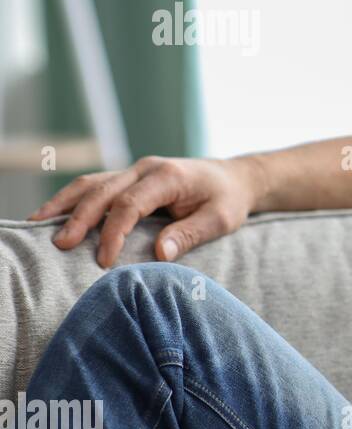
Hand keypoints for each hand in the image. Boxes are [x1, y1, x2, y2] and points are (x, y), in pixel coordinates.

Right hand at [28, 155, 265, 268]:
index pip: (130, 204)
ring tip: (38, 225)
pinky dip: (74, 199)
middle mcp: (147, 168)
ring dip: (66, 204)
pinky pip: (97, 186)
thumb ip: (190, 234)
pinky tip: (54, 215)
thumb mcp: (221, 219)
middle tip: (61, 245)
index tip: (104, 261)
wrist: (236, 178)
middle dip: (80, 218)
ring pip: (93, 183)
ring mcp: (136, 170)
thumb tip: (160, 253)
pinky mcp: (130, 177)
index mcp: (168, 176)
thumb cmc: (229, 200)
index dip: (113, 232)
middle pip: (103, 191)